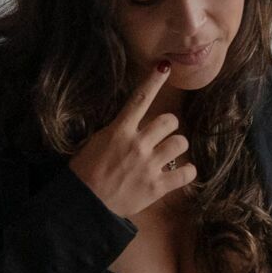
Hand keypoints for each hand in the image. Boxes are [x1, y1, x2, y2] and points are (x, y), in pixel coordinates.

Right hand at [67, 59, 196, 220]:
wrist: (84, 204)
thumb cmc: (84, 174)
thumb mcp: (95, 143)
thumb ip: (117, 132)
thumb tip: (130, 125)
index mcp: (119, 131)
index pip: (140, 99)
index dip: (154, 81)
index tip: (164, 68)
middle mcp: (137, 144)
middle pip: (170, 121)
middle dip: (168, 127)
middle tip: (161, 136)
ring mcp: (149, 165)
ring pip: (180, 143)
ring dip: (176, 147)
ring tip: (169, 154)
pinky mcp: (157, 187)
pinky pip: (186, 173)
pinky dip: (188, 172)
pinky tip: (182, 173)